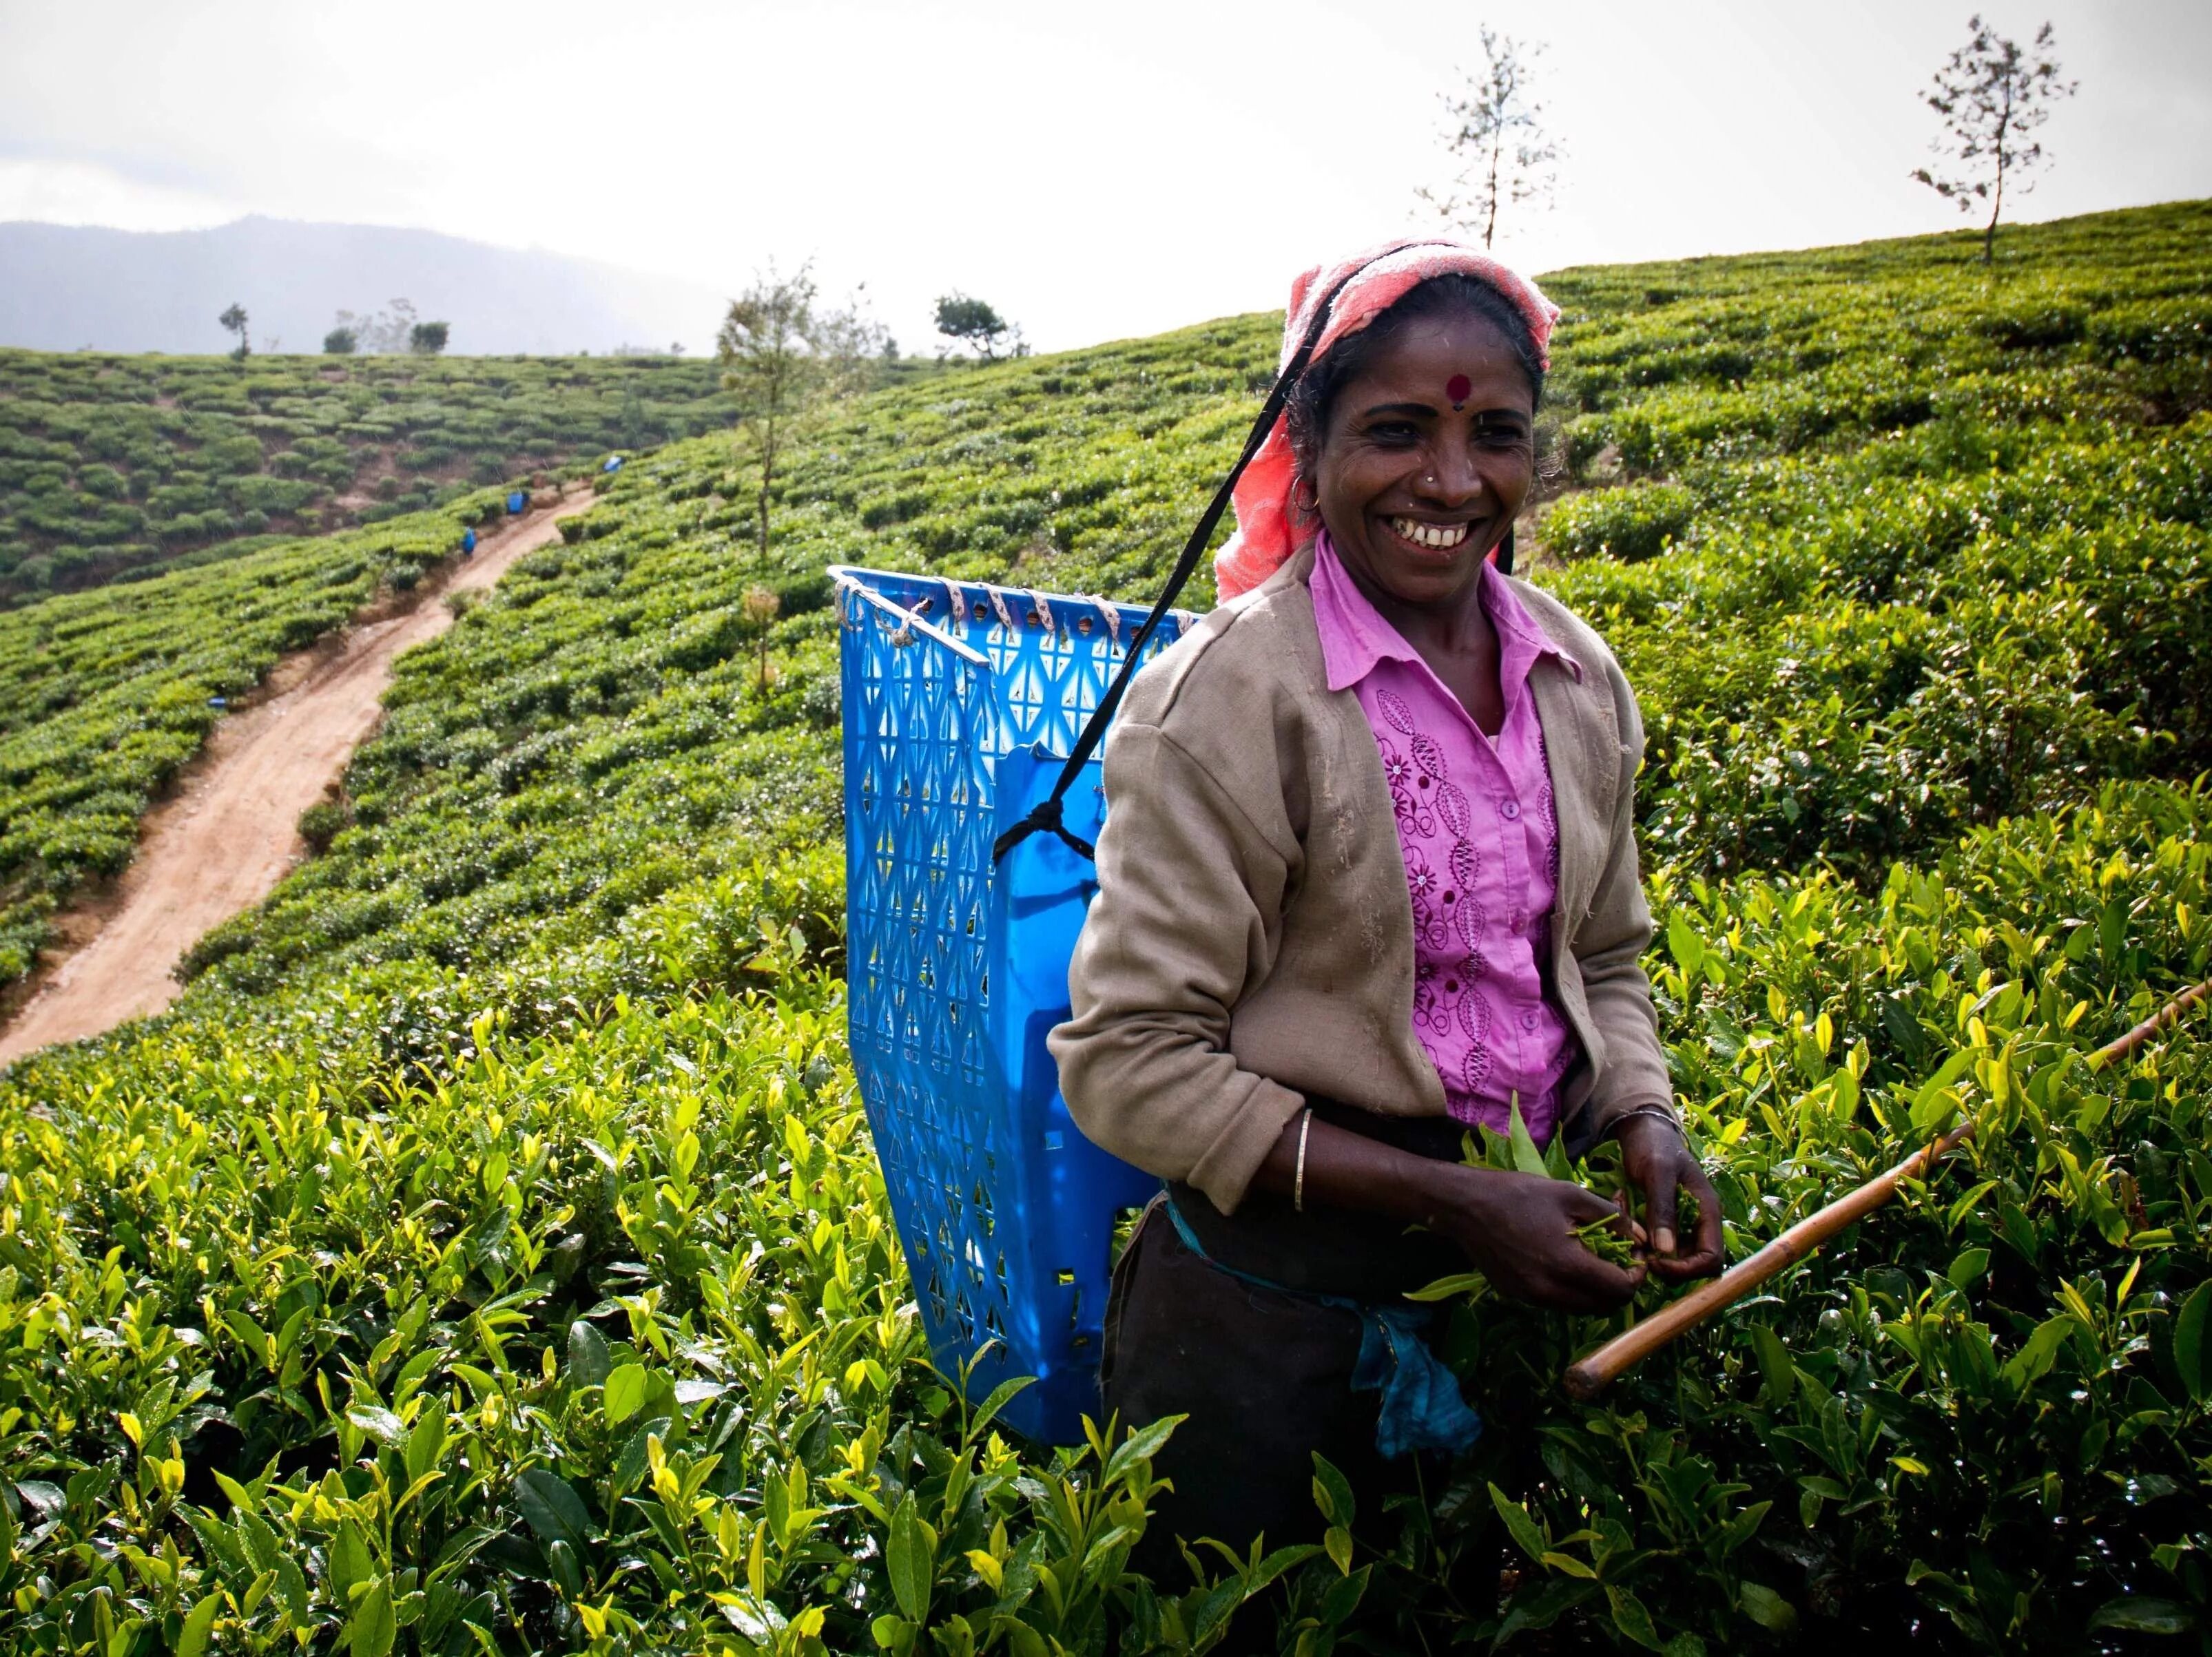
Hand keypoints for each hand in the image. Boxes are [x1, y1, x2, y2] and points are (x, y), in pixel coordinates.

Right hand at [1418, 1162, 1645, 1312]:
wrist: (1464, 1206)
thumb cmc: (1518, 1193)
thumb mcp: (1569, 1194)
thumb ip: (1610, 1216)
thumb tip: (1638, 1236)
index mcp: (1565, 1264)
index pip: (1620, 1289)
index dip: (1636, 1275)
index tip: (1635, 1257)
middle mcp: (1548, 1290)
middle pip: (1604, 1307)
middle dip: (1620, 1286)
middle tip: (1618, 1261)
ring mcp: (1530, 1297)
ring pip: (1580, 1308)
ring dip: (1596, 1291)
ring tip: (1592, 1261)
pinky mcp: (1516, 1295)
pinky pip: (1556, 1302)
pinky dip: (1570, 1289)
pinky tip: (1563, 1262)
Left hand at [1614, 1114, 1724, 1282]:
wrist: (1643, 1131)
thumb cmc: (1653, 1146)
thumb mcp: (1656, 1173)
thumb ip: (1662, 1209)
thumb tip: (1665, 1251)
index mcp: (1708, 1211)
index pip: (1712, 1258)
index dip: (1688, 1269)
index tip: (1656, 1263)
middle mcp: (1701, 1223)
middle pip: (1697, 1265)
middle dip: (1670, 1268)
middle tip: (1641, 1259)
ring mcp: (1686, 1224)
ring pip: (1678, 1259)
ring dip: (1655, 1258)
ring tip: (1632, 1242)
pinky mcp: (1668, 1224)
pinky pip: (1662, 1246)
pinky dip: (1646, 1246)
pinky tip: (1629, 1232)